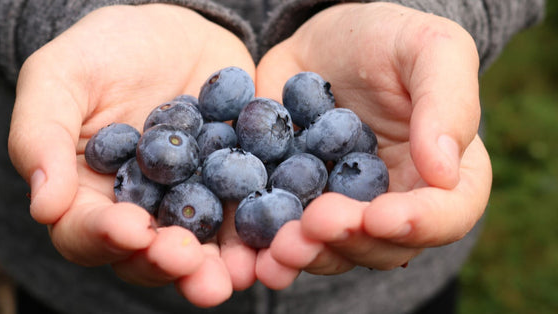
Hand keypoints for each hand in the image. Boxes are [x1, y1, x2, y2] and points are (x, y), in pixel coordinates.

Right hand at [8, 4, 256, 306]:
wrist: (171, 31)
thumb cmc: (103, 52)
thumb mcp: (59, 77)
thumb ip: (42, 136)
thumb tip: (43, 206)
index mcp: (90, 196)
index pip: (87, 232)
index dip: (104, 236)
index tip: (129, 229)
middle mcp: (143, 211)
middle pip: (148, 255)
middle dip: (167, 261)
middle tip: (185, 259)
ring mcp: (192, 203)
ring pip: (202, 249)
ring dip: (219, 267)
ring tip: (239, 272)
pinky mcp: (236, 187)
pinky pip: (248, 214)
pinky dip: (263, 231)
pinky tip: (279, 236)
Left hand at [254, 2, 491, 288]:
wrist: (324, 45)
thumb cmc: (389, 39)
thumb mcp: (430, 49)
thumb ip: (447, 103)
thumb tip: (444, 171)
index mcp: (444, 173)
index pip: (447, 214)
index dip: (419, 223)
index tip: (379, 217)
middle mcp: (396, 202)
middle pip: (384, 244)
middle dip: (350, 242)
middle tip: (315, 225)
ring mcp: (345, 208)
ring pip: (333, 250)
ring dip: (308, 254)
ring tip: (279, 247)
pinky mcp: (300, 203)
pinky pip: (287, 233)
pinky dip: (268, 249)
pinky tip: (251, 254)